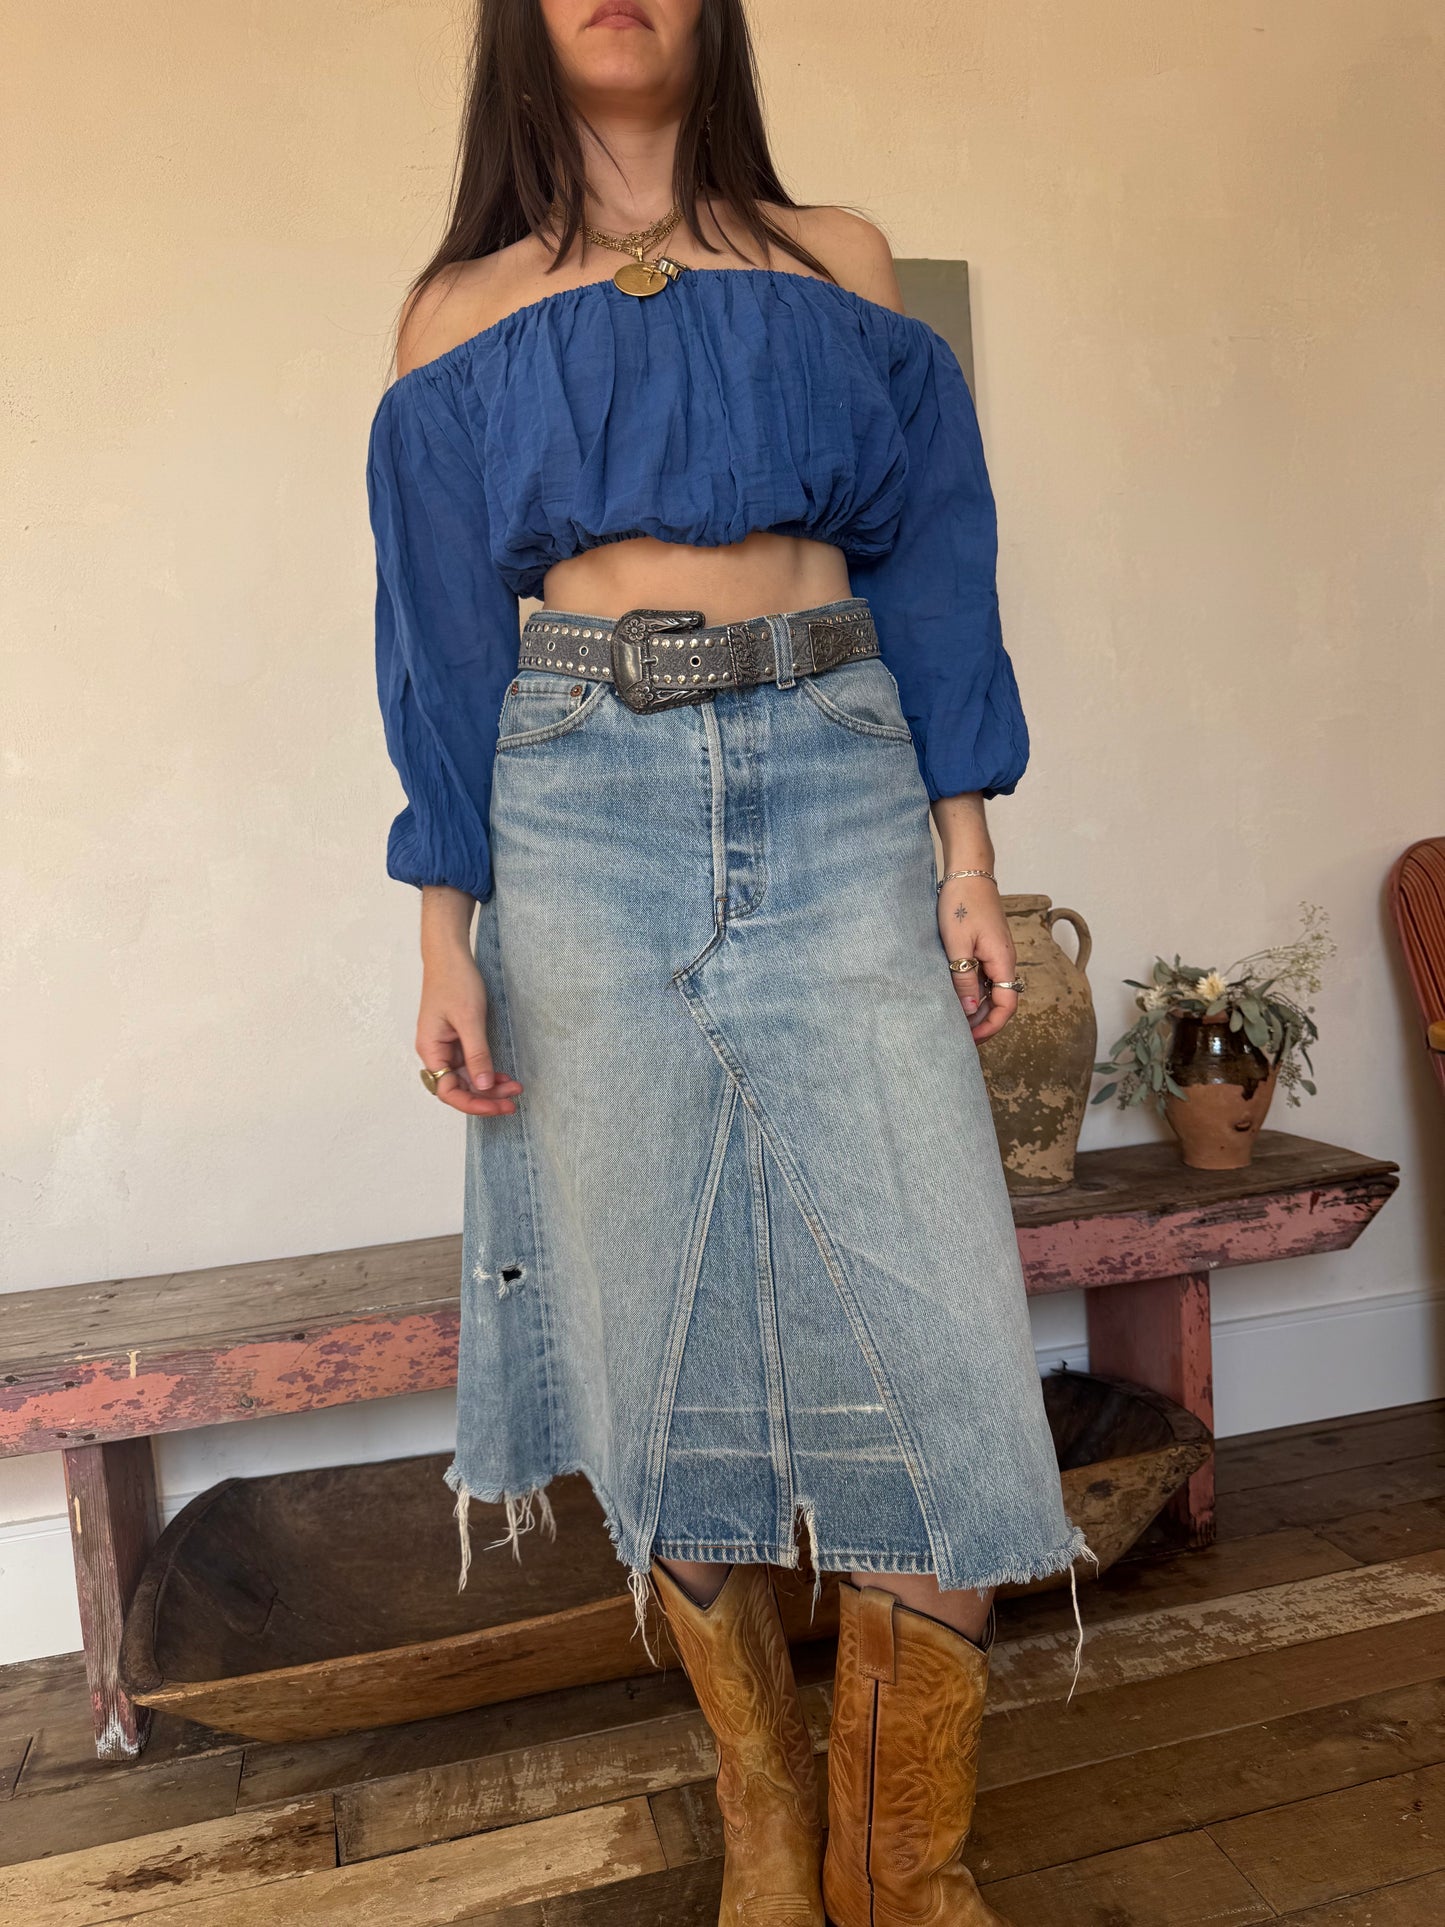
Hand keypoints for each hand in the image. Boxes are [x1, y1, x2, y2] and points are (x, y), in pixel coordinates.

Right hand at [416, 945, 522, 1116]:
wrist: (450, 955)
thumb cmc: (454, 981)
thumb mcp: (469, 1018)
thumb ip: (477, 1054)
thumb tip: (482, 1086)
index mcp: (431, 1050)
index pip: (448, 1091)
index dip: (474, 1103)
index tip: (499, 1105)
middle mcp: (435, 1053)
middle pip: (459, 1088)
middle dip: (486, 1097)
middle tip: (514, 1100)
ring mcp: (446, 1046)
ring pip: (467, 1078)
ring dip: (489, 1086)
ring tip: (514, 1088)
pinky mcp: (456, 1039)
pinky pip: (471, 1064)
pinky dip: (487, 1072)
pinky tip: (503, 1076)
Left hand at [938, 879, 1018, 1041]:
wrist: (968, 871)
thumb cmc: (961, 904)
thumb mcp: (957, 945)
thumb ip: (964, 979)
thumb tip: (971, 1011)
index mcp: (1003, 961)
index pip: (1007, 1006)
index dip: (991, 1027)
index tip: (970, 1039)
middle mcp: (1005, 960)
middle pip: (1001, 1001)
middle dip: (982, 1022)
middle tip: (958, 1035)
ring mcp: (997, 953)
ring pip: (992, 990)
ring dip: (977, 1007)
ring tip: (954, 1019)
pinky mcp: (988, 946)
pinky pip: (985, 976)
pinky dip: (974, 990)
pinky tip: (956, 994)